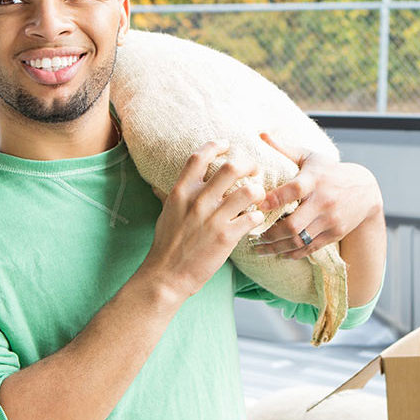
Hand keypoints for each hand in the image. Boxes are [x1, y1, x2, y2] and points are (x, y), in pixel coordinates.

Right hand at [139, 140, 265, 297]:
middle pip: (231, 167)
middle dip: (249, 164)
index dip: (216, 145)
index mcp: (181, 192)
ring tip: (257, 197)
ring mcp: (213, 219)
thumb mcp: (166, 213)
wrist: (167, 275)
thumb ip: (172, 196)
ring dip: (258, 192)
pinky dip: (257, 217)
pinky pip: (252, 218)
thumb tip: (161, 185)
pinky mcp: (226, 237)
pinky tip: (253, 220)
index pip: (199, 157)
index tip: (227, 145)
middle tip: (254, 170)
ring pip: (248, 191)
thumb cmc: (167, 244)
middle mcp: (198, 201)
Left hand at [251, 132, 381, 259]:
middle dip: (268, 234)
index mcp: (315, 180)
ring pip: (299, 240)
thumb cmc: (330, 171)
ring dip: (276, 248)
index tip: (255, 206)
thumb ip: (285, 149)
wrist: (366, 191)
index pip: (293, 191)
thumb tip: (261, 134)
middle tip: (250, 236)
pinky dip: (293, 253)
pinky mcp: (335, 233)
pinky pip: (311, 248)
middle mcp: (324, 202)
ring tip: (260, 250)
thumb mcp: (311, 157)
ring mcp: (331, 220)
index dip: (273, 200)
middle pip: (293, 225)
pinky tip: (279, 253)